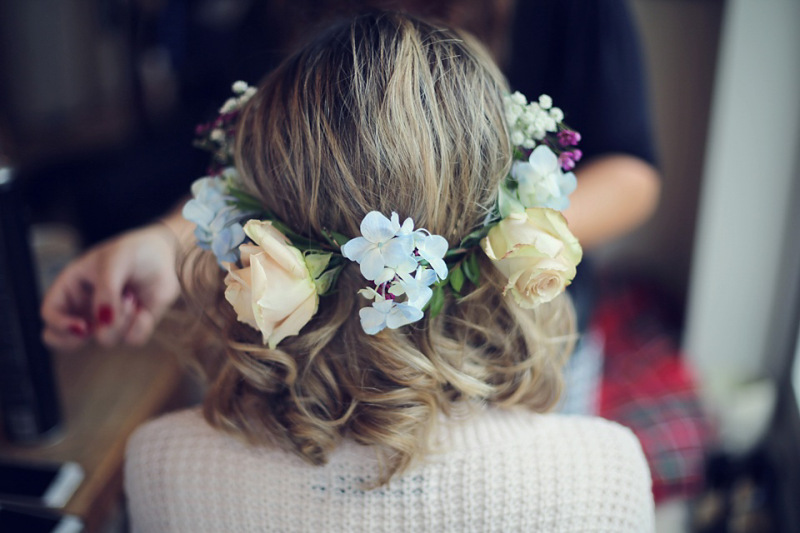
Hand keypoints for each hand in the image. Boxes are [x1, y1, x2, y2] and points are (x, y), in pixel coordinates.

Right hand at [41, 224, 180, 350]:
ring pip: (105, 340)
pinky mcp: (132, 326)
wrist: (166, 256)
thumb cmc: (133, 251)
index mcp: (72, 286)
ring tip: (130, 297)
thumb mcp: (115, 260)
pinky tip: (143, 309)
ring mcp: (108, 320)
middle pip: (63, 339)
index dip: (59, 325)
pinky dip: (140, 326)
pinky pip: (132, 340)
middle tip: (92, 328)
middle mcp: (85, 307)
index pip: (50, 312)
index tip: (82, 326)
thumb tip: (103, 320)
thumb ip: (107, 289)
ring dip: (121, 321)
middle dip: (77, 340)